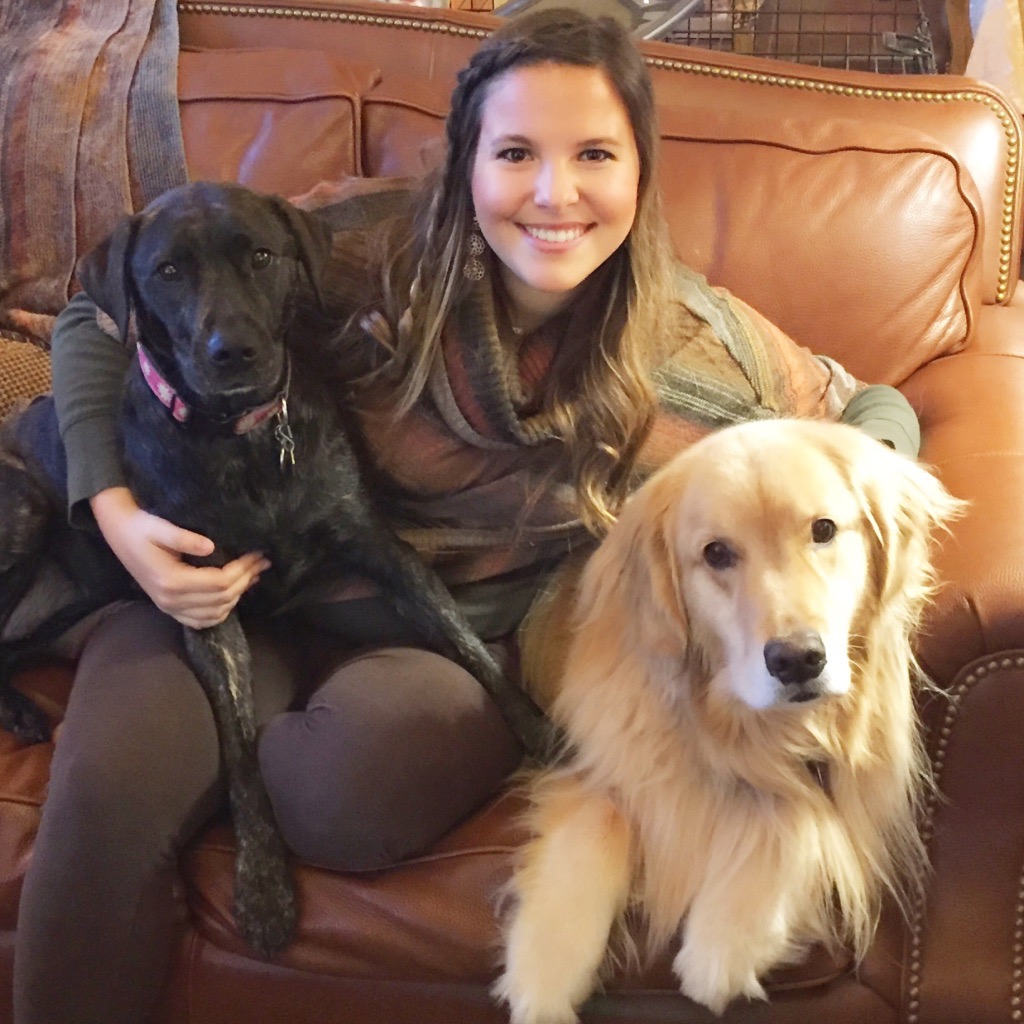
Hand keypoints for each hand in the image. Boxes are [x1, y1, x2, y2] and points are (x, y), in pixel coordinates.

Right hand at [90, 487, 270, 628]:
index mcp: (171, 580)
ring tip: (253, 576)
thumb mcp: (159, 527)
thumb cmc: (140, 527)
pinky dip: (221, 612)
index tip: (257, 554)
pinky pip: (201, 621)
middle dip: (245, 580)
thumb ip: (183, 537)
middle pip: (221, 599)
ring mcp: (169, 607)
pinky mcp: (169, 608)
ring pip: (215, 613)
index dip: (242, 570)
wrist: (118, 534)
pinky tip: (233, 596)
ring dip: (237, 596)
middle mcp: (171, 600)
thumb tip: (211, 547)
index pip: (219, 583)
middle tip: (261, 562)